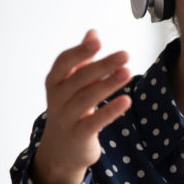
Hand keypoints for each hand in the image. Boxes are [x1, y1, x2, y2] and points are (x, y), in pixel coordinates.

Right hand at [32, 30, 131, 183]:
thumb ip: (82, 60)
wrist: (61, 150)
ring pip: (86, 99)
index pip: (63, 63)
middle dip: (102, 66)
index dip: (80, 52)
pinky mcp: (78, 136)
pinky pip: (93, 122)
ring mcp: (66, 118)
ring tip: (128, 72)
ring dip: (108, 85)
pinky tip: (126, 100)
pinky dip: (110, 111)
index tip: (98, 41)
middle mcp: (56, 99)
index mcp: (55, 82)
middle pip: (79, 79)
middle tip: (125, 55)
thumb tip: (92, 33)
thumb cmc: (70, 109)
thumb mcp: (72, 84)